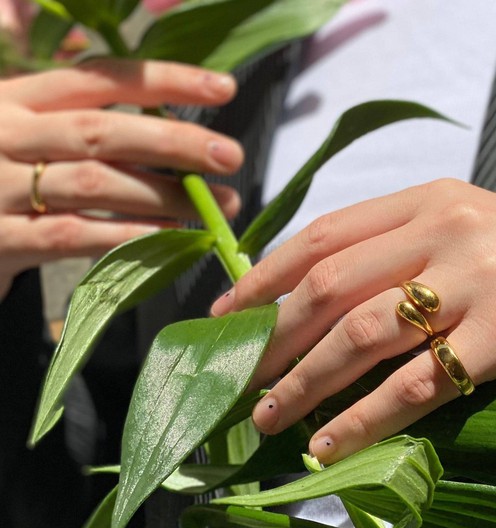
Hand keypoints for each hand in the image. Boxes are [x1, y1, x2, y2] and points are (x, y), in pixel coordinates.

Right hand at [0, 59, 242, 299]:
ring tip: (215, 208)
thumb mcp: (23, 129)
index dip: (164, 81)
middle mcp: (9, 133)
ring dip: (163, 196)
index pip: (100, 79)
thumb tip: (161, 117)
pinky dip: (126, 236)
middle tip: (230, 155)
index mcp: (18, 98)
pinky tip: (169, 237)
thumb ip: (75, 118)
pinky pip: (73, 236)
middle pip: (103, 130)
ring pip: (95, 184)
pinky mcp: (2, 239)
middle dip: (174, 141)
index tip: (223, 88)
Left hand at [212, 179, 495, 462]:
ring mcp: (477, 278)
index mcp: (429, 201)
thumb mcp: (466, 240)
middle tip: (240, 378)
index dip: (266, 276)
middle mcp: (447, 229)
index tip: (228, 314)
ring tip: (270, 418)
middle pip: (331, 286)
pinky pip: (415, 383)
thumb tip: (313, 302)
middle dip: (275, 339)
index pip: (325, 235)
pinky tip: (330, 444)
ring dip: (305, 382)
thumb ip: (398, 255)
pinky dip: (364, 418)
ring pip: (362, 334)